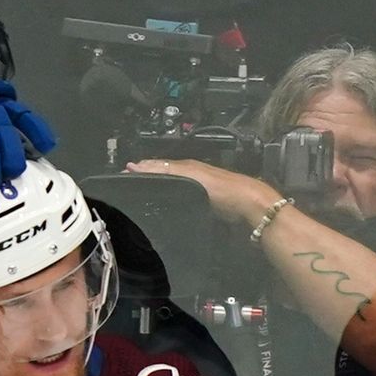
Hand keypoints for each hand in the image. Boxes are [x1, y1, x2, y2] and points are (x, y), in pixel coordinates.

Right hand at [124, 158, 279, 225]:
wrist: (248, 206)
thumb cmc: (223, 189)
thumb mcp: (190, 175)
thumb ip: (165, 171)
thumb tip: (136, 166)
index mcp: (186, 166)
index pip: (157, 166)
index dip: (141, 169)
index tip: (126, 172)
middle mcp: (192, 177)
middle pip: (164, 177)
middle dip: (147, 179)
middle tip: (131, 184)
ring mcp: (199, 192)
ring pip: (173, 190)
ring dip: (159, 192)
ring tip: (144, 197)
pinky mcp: (205, 206)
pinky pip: (183, 202)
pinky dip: (172, 204)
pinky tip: (168, 209)